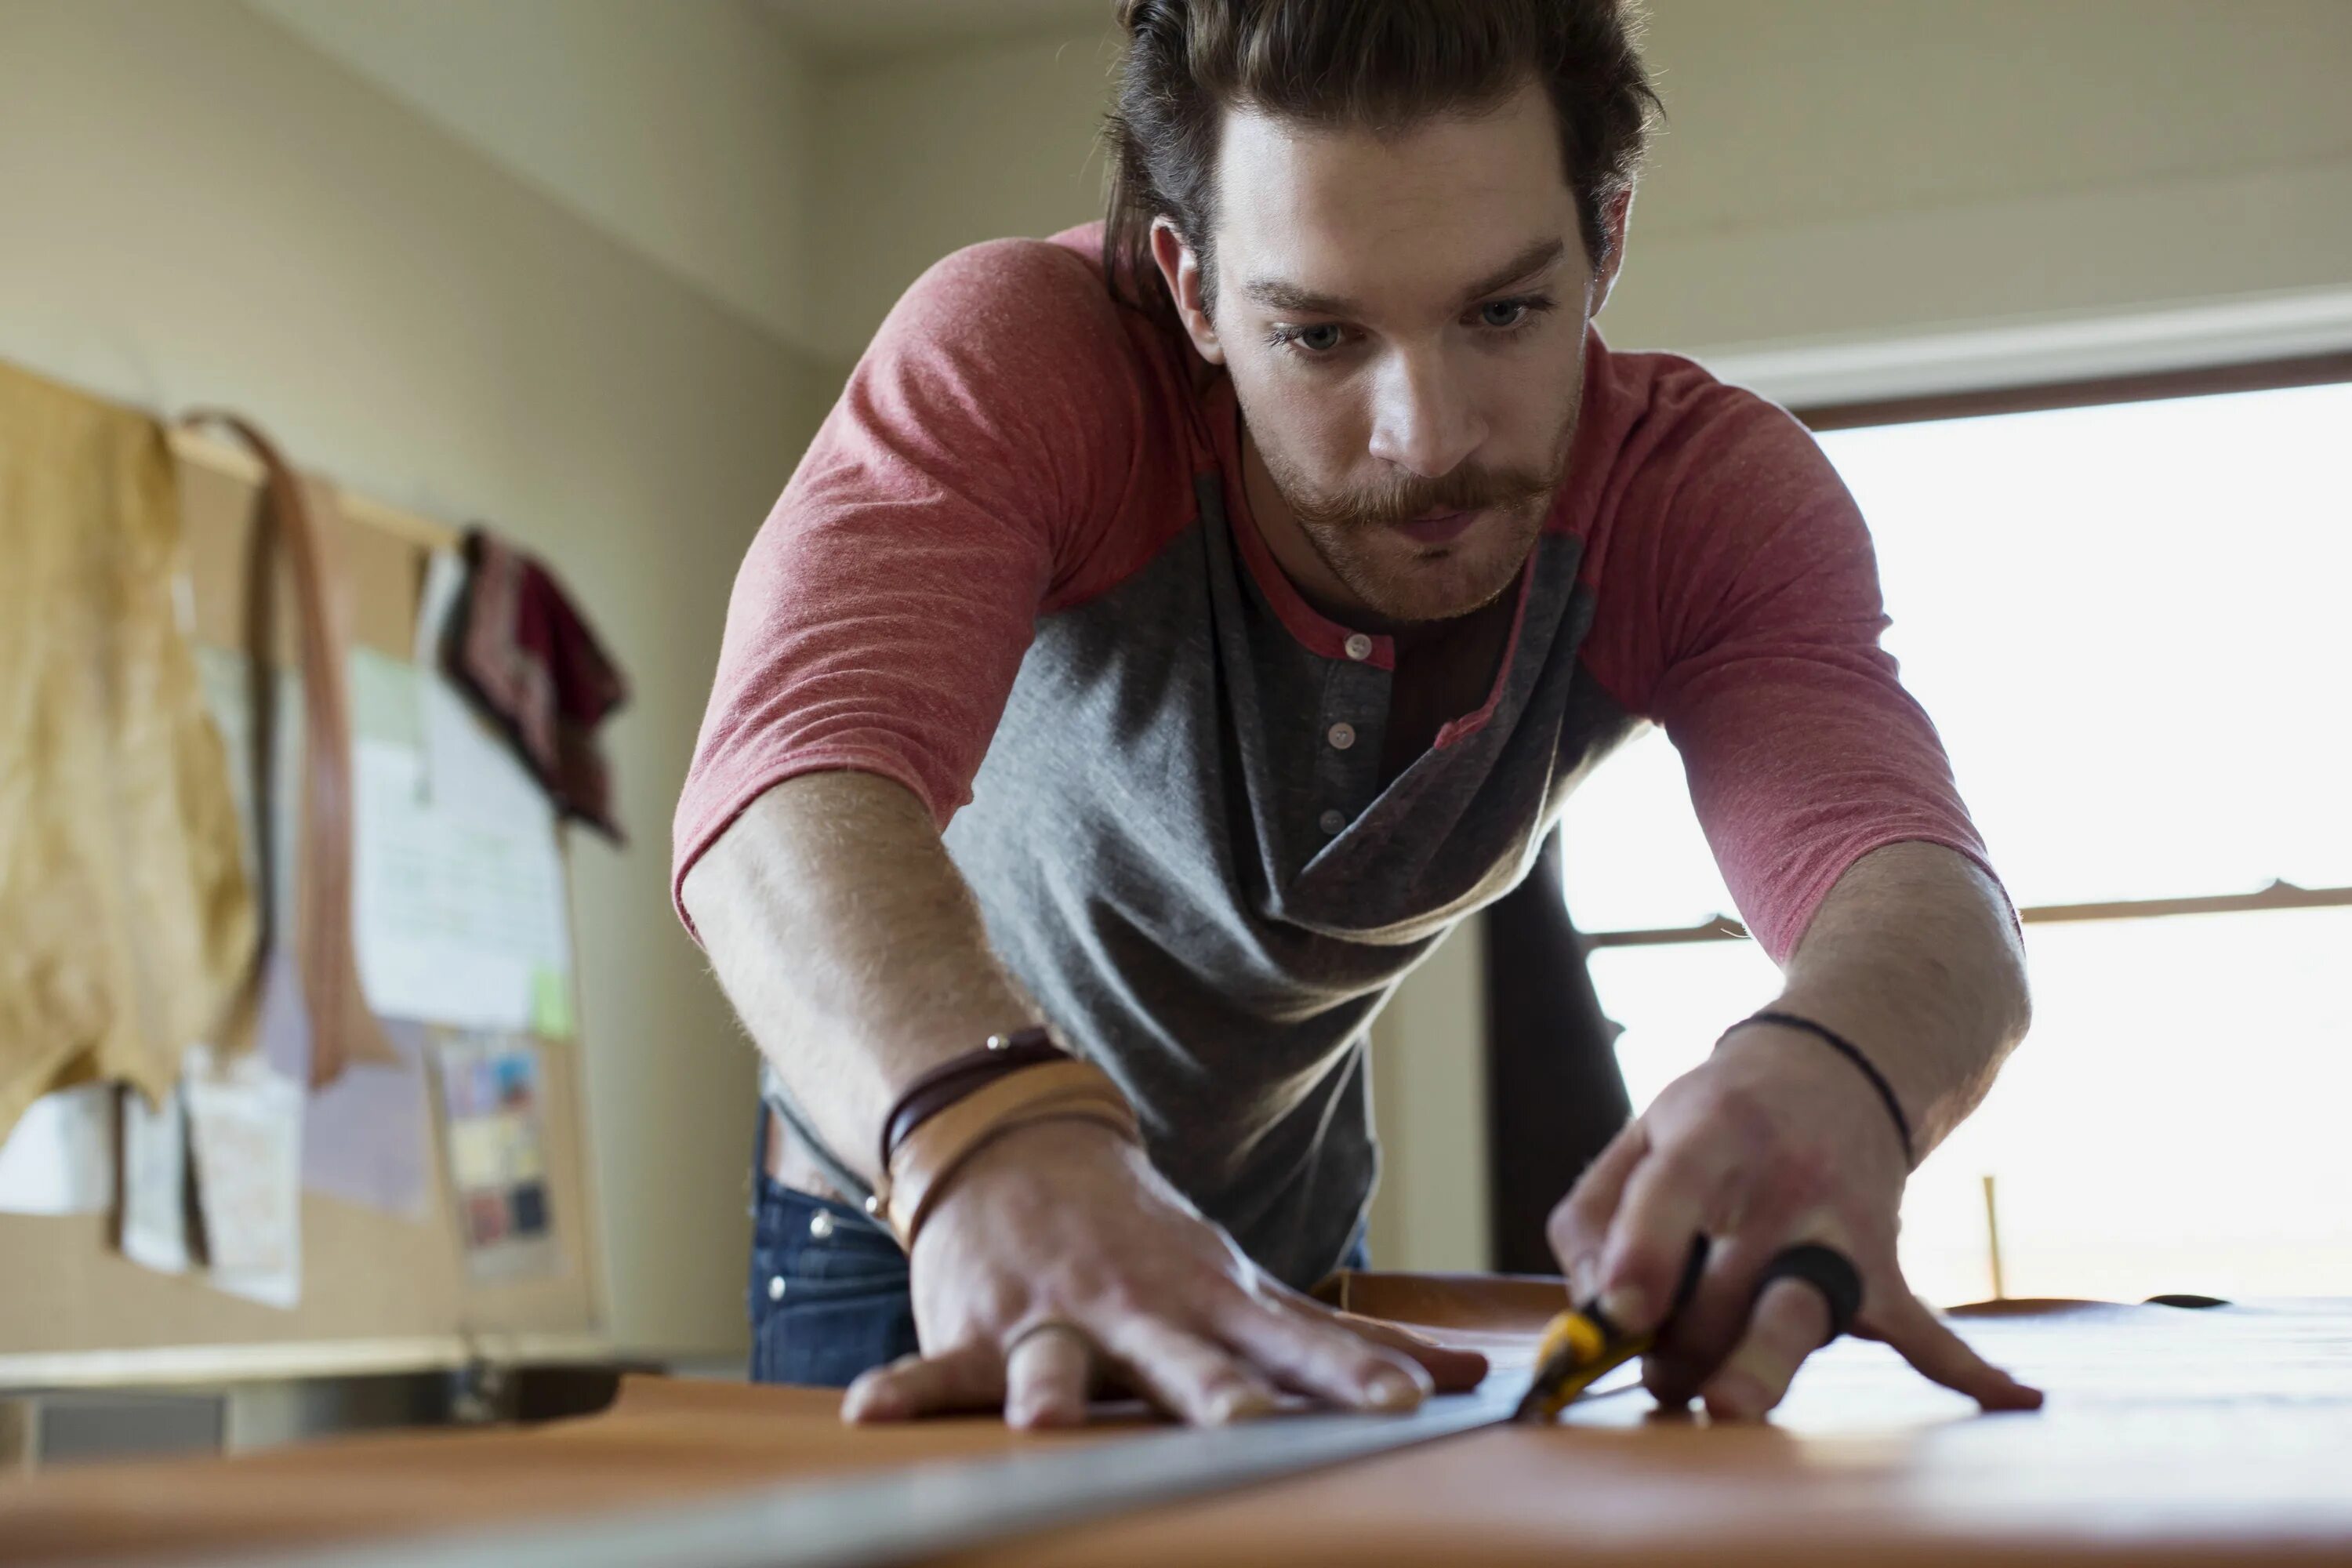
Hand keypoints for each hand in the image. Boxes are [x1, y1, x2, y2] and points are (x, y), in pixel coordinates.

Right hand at [841, 1119, 1487, 1427]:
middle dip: (1212, 1390)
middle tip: (1244, 1421)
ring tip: (1045, 1422)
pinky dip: (908, 1391)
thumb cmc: (1145, 1240)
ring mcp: (1057, 1316)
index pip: (1297, 1344)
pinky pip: (944, 1371)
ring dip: (1052, 1389)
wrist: (1020, 1144)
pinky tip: (871, 1415)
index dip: (1350, 1374)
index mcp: (1213, 1303)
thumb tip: (1468, 1377)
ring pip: (1058, 1363)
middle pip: (1185, 1359)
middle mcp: (1140, 1312)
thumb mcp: (1242, 1283)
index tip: (1407, 1404)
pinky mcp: (980, 1326)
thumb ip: (1341, 1342)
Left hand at [1547, 1021, 2044, 1421]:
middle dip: (1681, 1348)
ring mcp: (1840, 1227)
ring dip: (1760, 1369)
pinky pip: (1926, 1327)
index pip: (1674, 1193)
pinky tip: (2014, 1400)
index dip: (1643, 1257)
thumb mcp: (1639, 1136)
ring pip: (1804, 1314)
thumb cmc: (1715, 1121)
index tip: (1615, 1318)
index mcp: (1711, 1135)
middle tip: (1657, 1376)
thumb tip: (1590, 1318)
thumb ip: (1590, 1220)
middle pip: (1731, 1285)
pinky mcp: (1883, 1265)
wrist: (1839, 1069)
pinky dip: (1970, 1370)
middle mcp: (1781, 1182)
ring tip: (1724, 1406)